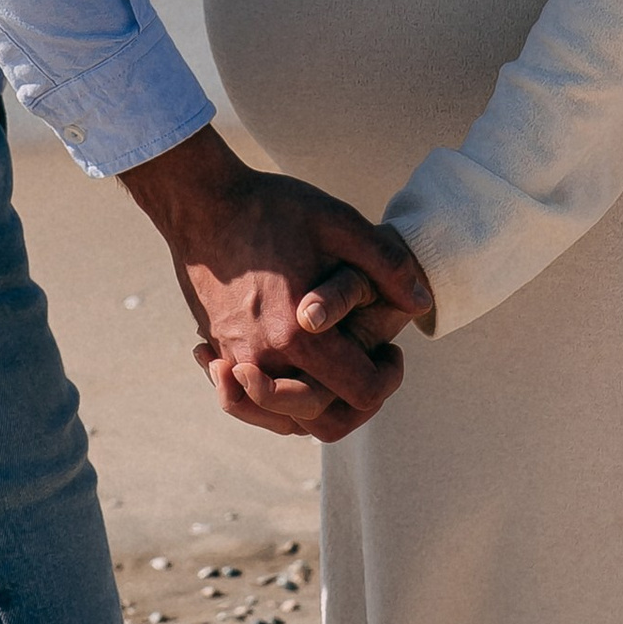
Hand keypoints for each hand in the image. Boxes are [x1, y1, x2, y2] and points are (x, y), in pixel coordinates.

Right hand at [120, 126, 429, 440]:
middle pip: (321, 422)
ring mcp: (234, 359)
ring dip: (317, 409)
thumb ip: (385, 263)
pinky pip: (250, 402)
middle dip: (358, 405)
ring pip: (282, 421)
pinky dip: (275, 401)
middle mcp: (263, 360)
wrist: (200, 201)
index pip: (360, 392)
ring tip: (338, 372)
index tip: (392, 352)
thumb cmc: (270, 208)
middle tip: (371, 367)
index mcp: (298, 335)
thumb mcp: (337, 221)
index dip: (389, 379)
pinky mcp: (218, 350)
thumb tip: (422, 303)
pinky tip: (294, 368)